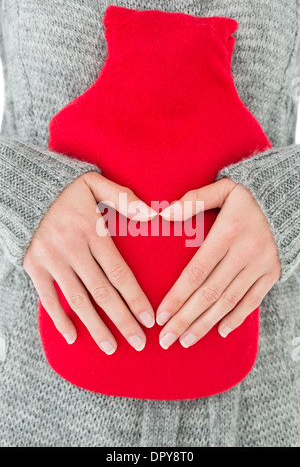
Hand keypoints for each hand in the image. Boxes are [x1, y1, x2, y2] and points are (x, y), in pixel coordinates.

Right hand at [23, 172, 155, 353]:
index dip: (135, 298)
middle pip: (102, 293)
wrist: (23, 188)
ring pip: (77, 301)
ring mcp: (51, 261)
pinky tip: (73, 337)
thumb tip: (152, 214)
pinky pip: (48, 299)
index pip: (119, 272)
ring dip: (96, 327)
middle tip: (139, 343)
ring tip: (111, 348)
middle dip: (122, 320)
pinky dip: (60, 320)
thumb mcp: (95, 184)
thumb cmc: (65, 189)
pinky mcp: (34, 267)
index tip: (149, 319)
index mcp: (90, 231)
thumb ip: (124, 198)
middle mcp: (71, 249)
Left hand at [156, 178, 280, 348]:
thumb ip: (194, 200)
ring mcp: (260, 265)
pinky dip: (237, 318)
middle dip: (185, 319)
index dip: (177, 296)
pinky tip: (220, 332)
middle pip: (209, 293)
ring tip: (186, 341)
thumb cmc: (249, 196)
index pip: (196, 272)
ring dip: (206, 324)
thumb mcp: (223, 189)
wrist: (289, 200)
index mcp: (228, 233)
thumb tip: (165, 214)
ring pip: (229, 301)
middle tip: (166, 339)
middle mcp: (244, 253)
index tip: (160, 316)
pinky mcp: (271, 273)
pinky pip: (253, 300)